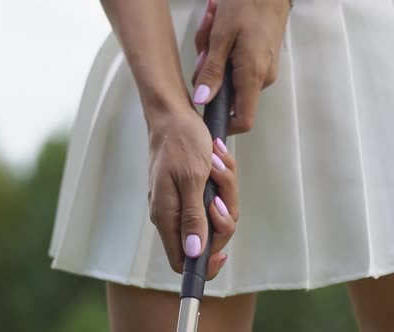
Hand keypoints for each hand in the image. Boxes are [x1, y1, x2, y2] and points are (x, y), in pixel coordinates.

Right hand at [147, 106, 238, 279]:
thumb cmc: (181, 141)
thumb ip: (193, 217)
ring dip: (226, 190)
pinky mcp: (193, 190)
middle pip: (208, 239)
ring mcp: (184, 202)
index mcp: (167, 216)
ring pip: (217, 215)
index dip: (204, 264)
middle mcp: (174, 214)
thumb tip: (193, 253)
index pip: (182, 261)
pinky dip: (224, 181)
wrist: (174, 114)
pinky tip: (218, 160)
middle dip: (224, 215)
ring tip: (218, 164)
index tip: (223, 253)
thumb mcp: (192, 179)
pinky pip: (217, 197)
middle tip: (221, 189)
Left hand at [192, 0, 290, 133]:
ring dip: (214, 56)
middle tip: (204, 45)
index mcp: (253, 77)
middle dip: (209, 73)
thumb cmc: (248, 5)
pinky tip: (220, 26)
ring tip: (212, 25)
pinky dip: (225, 50)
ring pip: (230, 77)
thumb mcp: (221, 36)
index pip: (243, 120)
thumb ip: (212, 71)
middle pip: (229, 94)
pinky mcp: (262, 60)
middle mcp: (262, 79)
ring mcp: (264, 70)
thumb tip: (203, 100)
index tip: (204, 113)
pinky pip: (237, 65)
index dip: (224, 125)